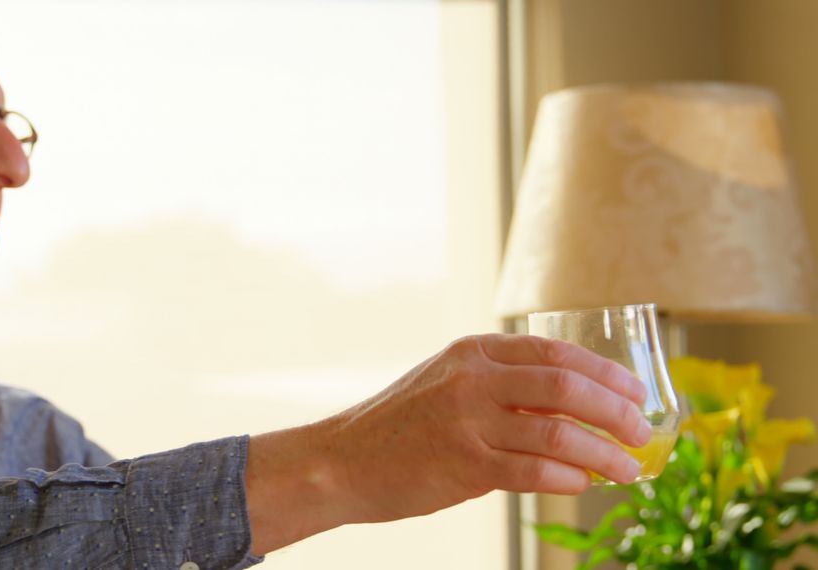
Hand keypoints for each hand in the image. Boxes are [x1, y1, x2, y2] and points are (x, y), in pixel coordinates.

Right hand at [246, 333, 650, 554]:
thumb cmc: (399, 426)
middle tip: (643, 432)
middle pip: (567, 385)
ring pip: (559, 431)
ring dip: (604, 453)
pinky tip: (582, 484)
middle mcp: (473, 379)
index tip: (636, 393)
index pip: (556, 352)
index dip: (606, 373)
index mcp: (473, 352)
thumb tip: (572, 408)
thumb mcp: (447, 385)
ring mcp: (468, 421)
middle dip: (617, 411)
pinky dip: (568, 478)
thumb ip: (501, 388)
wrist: (342, 461)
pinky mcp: (464, 464)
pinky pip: (533, 470)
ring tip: (629, 470)